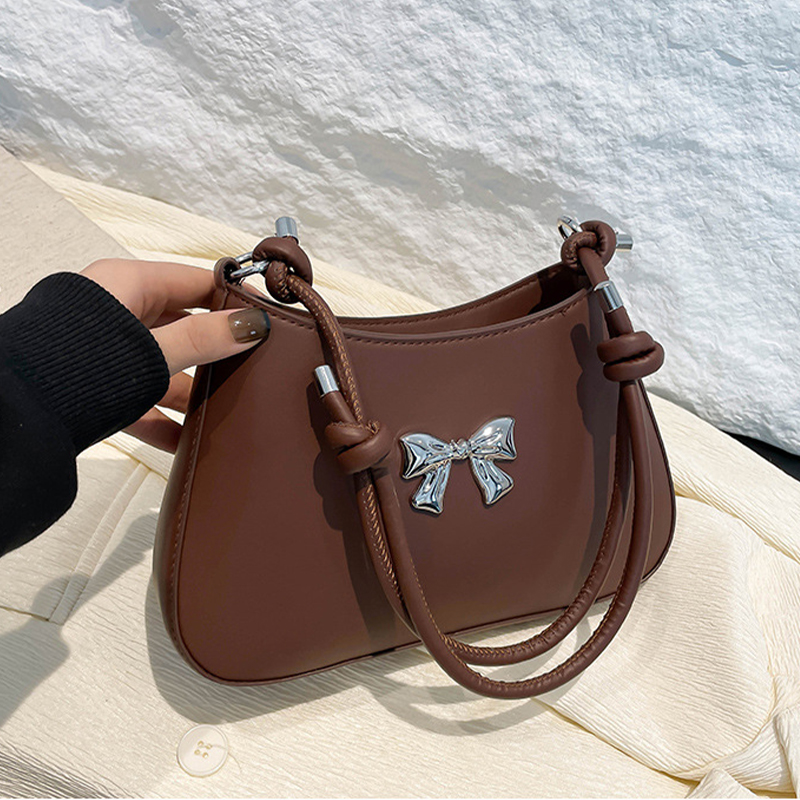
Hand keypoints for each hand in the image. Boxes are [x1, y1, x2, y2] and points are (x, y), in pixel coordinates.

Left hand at [81, 258, 269, 453]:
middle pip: (181, 327)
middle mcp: (117, 312)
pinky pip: (139, 398)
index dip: (232, 299)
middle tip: (251, 367)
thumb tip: (252, 324)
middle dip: (214, 351)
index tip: (264, 318)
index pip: (195, 282)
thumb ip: (205, 339)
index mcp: (128, 285)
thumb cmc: (77, 366)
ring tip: (223, 411)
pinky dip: (162, 419)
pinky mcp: (96, 386)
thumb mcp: (154, 351)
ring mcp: (105, 351)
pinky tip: (186, 443)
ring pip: (162, 367)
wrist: (16, 415)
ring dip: (189, 392)